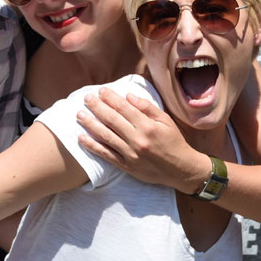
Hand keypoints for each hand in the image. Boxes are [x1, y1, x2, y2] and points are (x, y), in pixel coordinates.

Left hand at [76, 88, 203, 192]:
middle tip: (86, 98)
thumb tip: (128, 96)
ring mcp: (130, 154)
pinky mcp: (126, 166)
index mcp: (148, 126)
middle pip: (112, 120)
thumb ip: (147, 108)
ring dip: (90, 124)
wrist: (180, 170)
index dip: (111, 98)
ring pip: (106, 136)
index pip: (124, 108)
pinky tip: (81, 138)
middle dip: (97, 107)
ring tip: (79, 114)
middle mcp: (137, 140)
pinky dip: (92, 146)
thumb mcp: (166, 121)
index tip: (101, 90)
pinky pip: (106, 155)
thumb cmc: (174, 142)